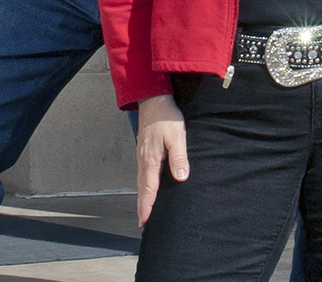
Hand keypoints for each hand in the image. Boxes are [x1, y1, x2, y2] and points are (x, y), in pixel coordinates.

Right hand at [135, 94, 187, 225]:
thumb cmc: (166, 117)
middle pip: (141, 188)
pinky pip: (142, 172)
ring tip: (145, 209)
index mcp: (151, 160)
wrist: (154, 99)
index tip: (144, 221)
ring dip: (143, 196)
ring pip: (141, 181)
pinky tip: (148, 186)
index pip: (148, 188)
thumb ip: (179, 157)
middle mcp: (143, 160)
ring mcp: (142, 155)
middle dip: (142, 206)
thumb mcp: (177, 136)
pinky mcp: (144, 149)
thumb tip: (180, 177)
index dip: (147, 206)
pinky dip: (144, 184)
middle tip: (143, 222)